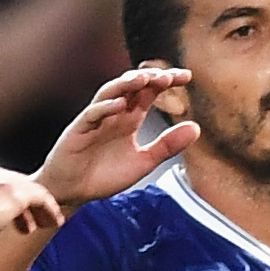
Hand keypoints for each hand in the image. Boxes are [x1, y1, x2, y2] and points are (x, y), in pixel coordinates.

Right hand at [0, 164, 61, 256]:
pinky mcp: (12, 192)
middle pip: (5, 182)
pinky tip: (54, 221)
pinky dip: (49, 207)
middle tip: (29, 222)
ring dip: (37, 206)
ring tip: (46, 222)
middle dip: (18, 203)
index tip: (0, 217)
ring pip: (25, 188)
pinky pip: (40, 195)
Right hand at [31, 67, 198, 211]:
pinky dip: (105, 108)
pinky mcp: (78, 131)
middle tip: (168, 76)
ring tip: (145, 79)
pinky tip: (120, 104)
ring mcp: (95, 120)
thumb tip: (196, 128)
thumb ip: (167, 146)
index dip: (166, 82)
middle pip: (131, 86)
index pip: (149, 92)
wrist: (73, 193)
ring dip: (126, 84)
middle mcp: (113, 114)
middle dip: (149, 78)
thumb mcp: (144, 162)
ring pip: (110, 93)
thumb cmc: (104, 175)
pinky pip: (91, 115)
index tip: (186, 76)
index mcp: (129, 119)